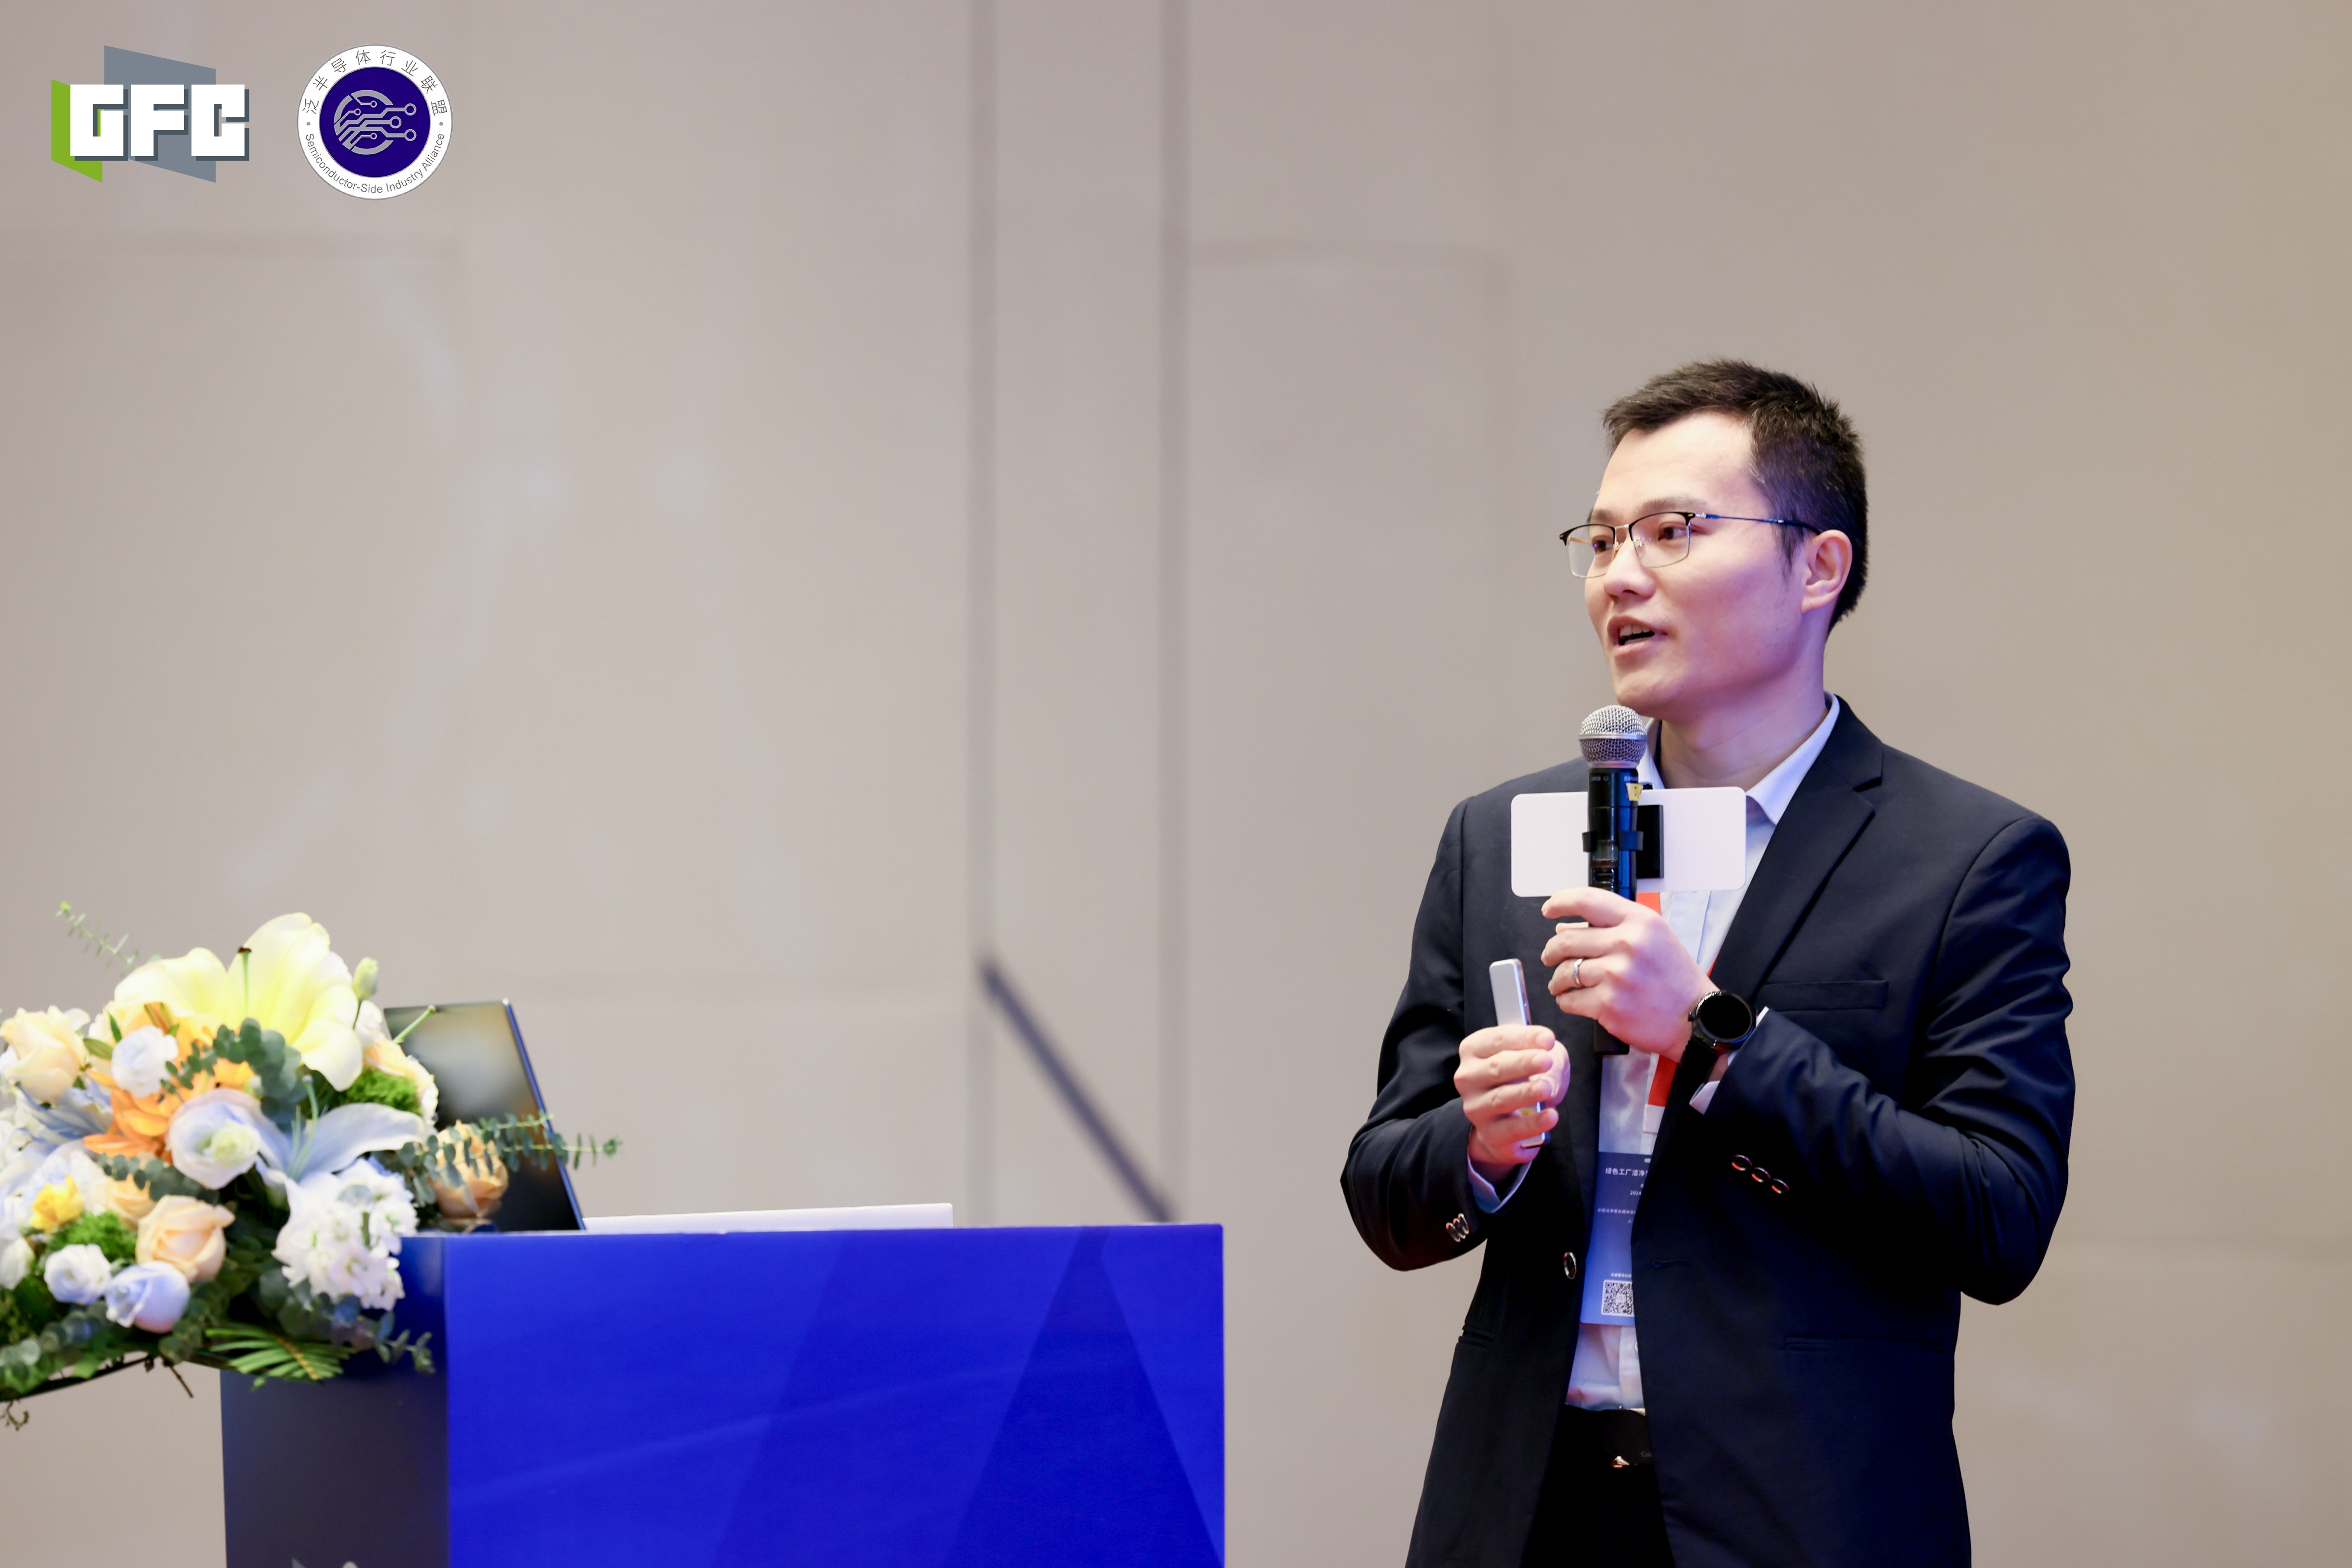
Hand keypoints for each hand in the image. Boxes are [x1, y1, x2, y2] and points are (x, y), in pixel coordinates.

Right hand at [1455, 1025, 1568, 1182]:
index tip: (1548, 1039)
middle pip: (1495, 1067)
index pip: (1497, 1040)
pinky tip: (1550, 1116)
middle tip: (1546, 1060)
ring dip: (1524, 1093)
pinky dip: (1532, 1123)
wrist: (1508, 1119)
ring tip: (1546, 1089)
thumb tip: (1549, 1077)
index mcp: (1474, 1050)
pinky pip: (1511, 1129)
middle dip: (1522, 1063)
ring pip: (1500, 1099)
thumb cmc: (1521, 1078)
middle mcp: (1468, 1078)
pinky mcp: (1490, 1134)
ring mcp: (1476, 1107)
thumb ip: (1546, 1058)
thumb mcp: (1537, 1058)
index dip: (1524, 1038)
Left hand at [1540, 886, 1708, 1060]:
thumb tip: (1565, 926)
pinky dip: (1566, 1001)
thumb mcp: (1653, 940)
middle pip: (1566, 939)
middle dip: (1552, 950)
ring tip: (1562, 983)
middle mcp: (1627, 944)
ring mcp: (1617, 975)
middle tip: (1550, 956)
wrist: (1697, 1019)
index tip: (1549, 908)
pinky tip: (1574, 1000)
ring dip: (1557, 979)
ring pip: (1564, 971)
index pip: (1587, 900)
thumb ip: (1611, 928)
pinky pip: (1570, 1000)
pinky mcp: (1608, 1005)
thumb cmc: (1675, 980)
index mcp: (1640, 922)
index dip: (1561, 902)